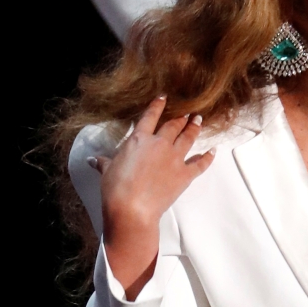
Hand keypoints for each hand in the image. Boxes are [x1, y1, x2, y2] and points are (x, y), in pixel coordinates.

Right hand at [92, 95, 214, 297]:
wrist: (132, 208)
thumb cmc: (116, 189)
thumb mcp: (107, 171)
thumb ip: (104, 162)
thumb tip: (94, 159)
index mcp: (139, 139)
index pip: (150, 117)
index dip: (158, 106)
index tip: (164, 98)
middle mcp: (159, 144)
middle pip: (173, 126)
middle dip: (181, 118)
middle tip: (187, 112)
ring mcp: (174, 158)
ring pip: (188, 138)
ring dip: (194, 128)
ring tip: (199, 120)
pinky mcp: (185, 175)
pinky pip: (200, 163)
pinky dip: (208, 157)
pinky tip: (213, 151)